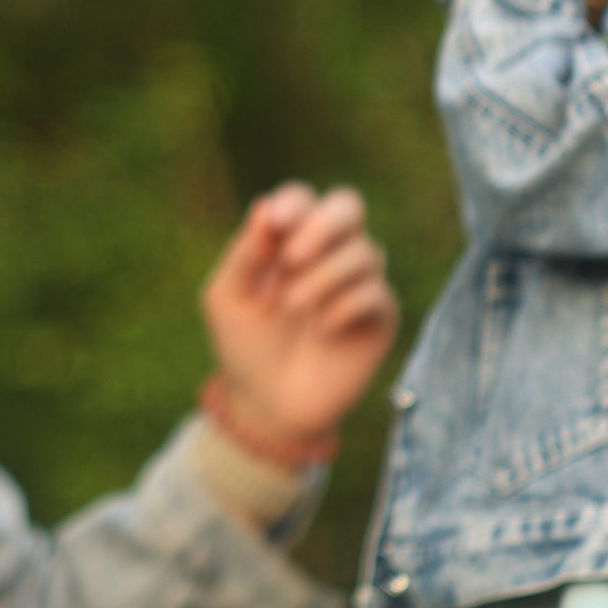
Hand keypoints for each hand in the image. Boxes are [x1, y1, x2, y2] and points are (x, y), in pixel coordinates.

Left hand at [201, 183, 399, 448]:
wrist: (268, 408)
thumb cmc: (245, 348)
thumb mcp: (228, 299)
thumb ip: (246, 254)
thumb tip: (266, 208)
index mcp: (289, 242)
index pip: (303, 200)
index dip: (294, 203)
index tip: (277, 222)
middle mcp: (329, 254)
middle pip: (348, 206)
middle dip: (323, 225)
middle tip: (292, 258)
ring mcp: (358, 284)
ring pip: (365, 251)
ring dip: (324, 275)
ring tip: (293, 307)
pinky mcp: (379, 318)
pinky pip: (377, 292)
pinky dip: (346, 305)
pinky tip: (323, 327)